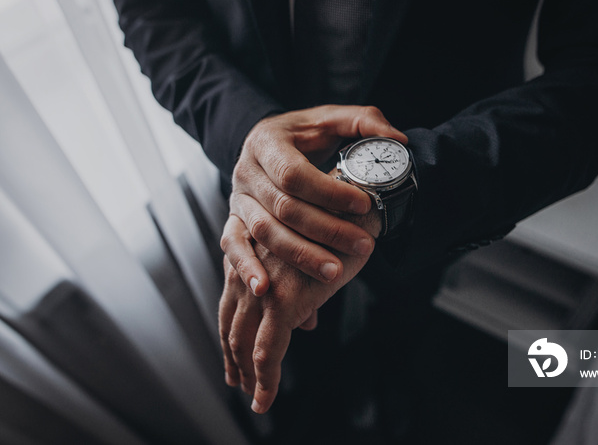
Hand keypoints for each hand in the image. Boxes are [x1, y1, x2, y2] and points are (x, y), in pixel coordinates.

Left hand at [219, 210, 379, 413]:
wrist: (354, 210)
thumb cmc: (337, 229)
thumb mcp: (311, 261)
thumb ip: (300, 292)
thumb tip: (306, 325)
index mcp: (251, 258)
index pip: (232, 304)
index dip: (230, 333)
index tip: (234, 356)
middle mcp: (249, 272)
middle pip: (230, 325)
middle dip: (232, 357)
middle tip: (236, 382)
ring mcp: (263, 287)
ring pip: (243, 343)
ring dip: (245, 374)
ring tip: (252, 396)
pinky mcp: (283, 302)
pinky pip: (268, 352)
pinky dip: (265, 380)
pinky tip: (264, 399)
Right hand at [226, 105, 404, 295]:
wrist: (267, 141)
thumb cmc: (304, 133)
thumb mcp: (332, 118)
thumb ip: (364, 121)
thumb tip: (396, 139)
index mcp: (267, 142)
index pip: (294, 173)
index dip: (329, 192)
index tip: (363, 204)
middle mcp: (247, 171)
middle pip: (284, 208)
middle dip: (326, 230)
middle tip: (363, 245)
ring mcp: (238, 198)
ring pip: (264, 232)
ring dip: (300, 255)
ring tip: (334, 272)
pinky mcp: (234, 219)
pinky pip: (233, 246)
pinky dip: (246, 268)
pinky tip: (264, 289)